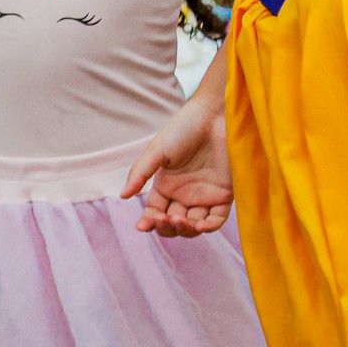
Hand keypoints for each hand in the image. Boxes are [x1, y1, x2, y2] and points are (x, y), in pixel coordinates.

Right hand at [122, 99, 232, 236]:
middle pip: (173, 224)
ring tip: (179, 220)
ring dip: (185, 229)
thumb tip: (123, 195)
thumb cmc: (183, 129)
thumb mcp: (157, 150)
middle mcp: (184, 195)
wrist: (213, 117)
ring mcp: (204, 196)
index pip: (155, 212)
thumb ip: (140, 173)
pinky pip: (216, 219)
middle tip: (163, 218)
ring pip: (194, 226)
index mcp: (166, 185)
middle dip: (166, 227)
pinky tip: (199, 225)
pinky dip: (208, 227)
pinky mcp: (224, 196)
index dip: (148, 222)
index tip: (142, 226)